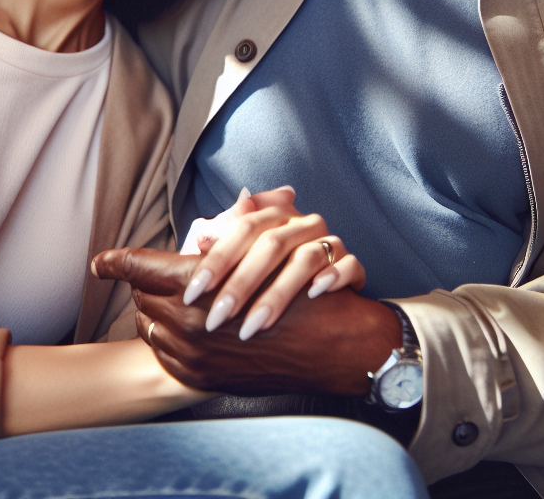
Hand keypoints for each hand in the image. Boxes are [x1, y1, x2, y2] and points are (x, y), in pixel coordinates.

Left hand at [92, 248, 400, 394]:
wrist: (336, 348)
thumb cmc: (308, 291)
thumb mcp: (273, 248)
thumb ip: (228, 240)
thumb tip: (198, 239)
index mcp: (209, 282)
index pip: (147, 267)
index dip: (120, 260)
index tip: (100, 260)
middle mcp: (194, 321)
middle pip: (145, 296)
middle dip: (142, 285)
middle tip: (140, 276)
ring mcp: (199, 354)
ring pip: (152, 325)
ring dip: (154, 312)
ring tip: (163, 303)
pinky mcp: (206, 377)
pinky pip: (166, 355)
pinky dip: (166, 339)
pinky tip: (180, 329)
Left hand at [177, 187, 364, 339]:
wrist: (319, 305)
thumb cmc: (268, 277)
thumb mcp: (240, 260)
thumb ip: (220, 244)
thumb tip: (201, 235)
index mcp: (274, 215)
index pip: (243, 228)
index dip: (216, 259)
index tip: (192, 292)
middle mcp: (302, 224)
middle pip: (272, 244)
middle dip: (240, 284)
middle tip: (214, 318)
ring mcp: (330, 243)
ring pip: (307, 258)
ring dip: (277, 294)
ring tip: (251, 327)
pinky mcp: (352, 264)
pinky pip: (350, 264)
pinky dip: (333, 277)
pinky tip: (314, 295)